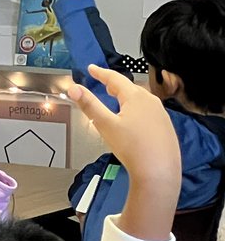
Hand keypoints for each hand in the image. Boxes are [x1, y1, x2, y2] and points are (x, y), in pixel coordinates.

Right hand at [67, 64, 180, 240]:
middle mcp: (152, 102)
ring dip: (126, 97)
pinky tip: (132, 120)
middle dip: (114, 84)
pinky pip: (149, 111)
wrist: (159, 172)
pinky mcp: (166, 128)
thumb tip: (73, 88)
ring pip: (141, 99)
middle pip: (130, 88)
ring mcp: (161, 115)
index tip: (92, 68)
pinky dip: (136, 109)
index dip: (101, 73)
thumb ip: (89, 105)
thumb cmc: (132, 148)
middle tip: (102, 83)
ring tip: (116, 99)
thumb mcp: (105, 125)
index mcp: (136, 97)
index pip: (116, 79)